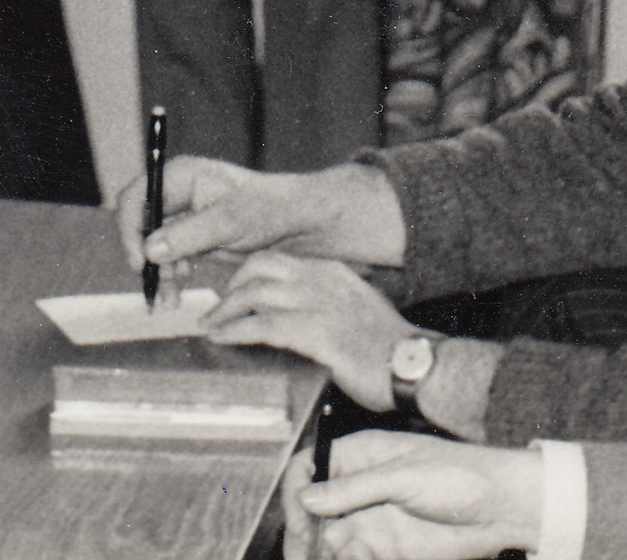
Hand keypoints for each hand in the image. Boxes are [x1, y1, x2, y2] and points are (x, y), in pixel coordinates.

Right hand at [113, 158, 406, 279]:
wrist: (304, 225)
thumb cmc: (274, 209)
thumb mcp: (233, 221)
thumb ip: (190, 234)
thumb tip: (150, 248)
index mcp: (183, 176)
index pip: (138, 196)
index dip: (130, 227)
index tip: (140, 261)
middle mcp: (178, 194)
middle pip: (140, 225)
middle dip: (143, 257)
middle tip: (154, 289)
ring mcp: (185, 219)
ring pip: (151, 247)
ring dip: (156, 273)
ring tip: (169, 301)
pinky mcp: (194, 241)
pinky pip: (168, 260)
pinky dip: (169, 278)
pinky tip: (177, 293)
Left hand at [205, 252, 414, 410]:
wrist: (415, 366)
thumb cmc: (388, 349)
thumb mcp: (356, 311)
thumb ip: (325, 306)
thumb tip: (293, 318)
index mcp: (331, 272)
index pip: (277, 260)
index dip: (247, 274)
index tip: (233, 291)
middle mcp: (321, 279)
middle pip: (258, 267)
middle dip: (231, 287)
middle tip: (217, 309)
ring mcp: (317, 303)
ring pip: (253, 293)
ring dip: (225, 310)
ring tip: (211, 326)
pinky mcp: (314, 331)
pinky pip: (261, 325)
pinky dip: (235, 330)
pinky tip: (223, 339)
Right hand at [289, 432, 546, 559]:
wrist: (502, 510)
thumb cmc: (461, 477)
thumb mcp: (406, 476)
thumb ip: (356, 488)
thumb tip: (308, 497)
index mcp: (360, 456)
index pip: (309, 469)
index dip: (296, 493)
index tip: (300, 519)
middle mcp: (359, 489)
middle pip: (310, 510)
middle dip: (300, 533)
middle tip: (302, 554)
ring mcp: (370, 520)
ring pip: (325, 540)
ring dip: (315, 554)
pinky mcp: (383, 548)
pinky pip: (349, 557)